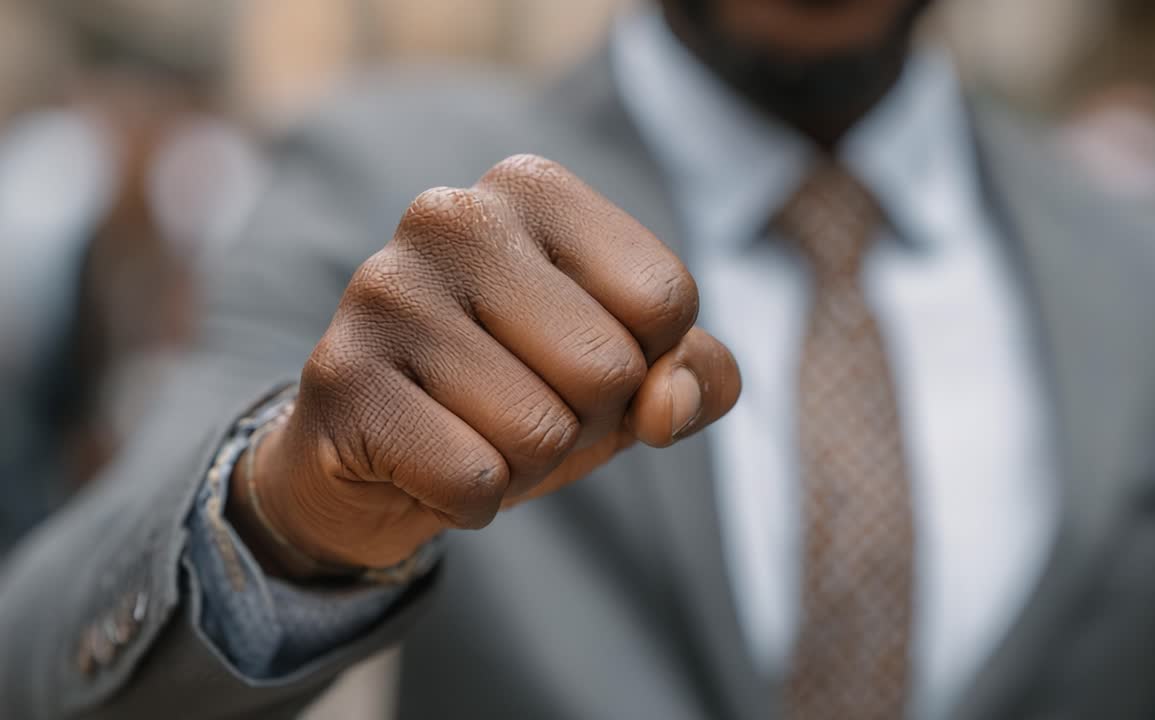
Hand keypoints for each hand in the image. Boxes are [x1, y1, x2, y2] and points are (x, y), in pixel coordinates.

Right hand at [228, 155, 740, 578]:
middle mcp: (454, 216)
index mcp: (533, 188)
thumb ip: (695, 375)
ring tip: (472, 432)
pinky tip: (426, 465)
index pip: (666, 297)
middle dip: (585, 421)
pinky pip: (473, 479)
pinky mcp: (341, 378)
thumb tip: (668, 405)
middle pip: (609, 367)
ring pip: (540, 431)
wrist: (374, 460)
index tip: (577, 359)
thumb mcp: (629, 376)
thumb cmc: (519, 392)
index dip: (644, 363)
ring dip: (525, 465)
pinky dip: (469, 501)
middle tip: (520, 405)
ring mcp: (386, 291)